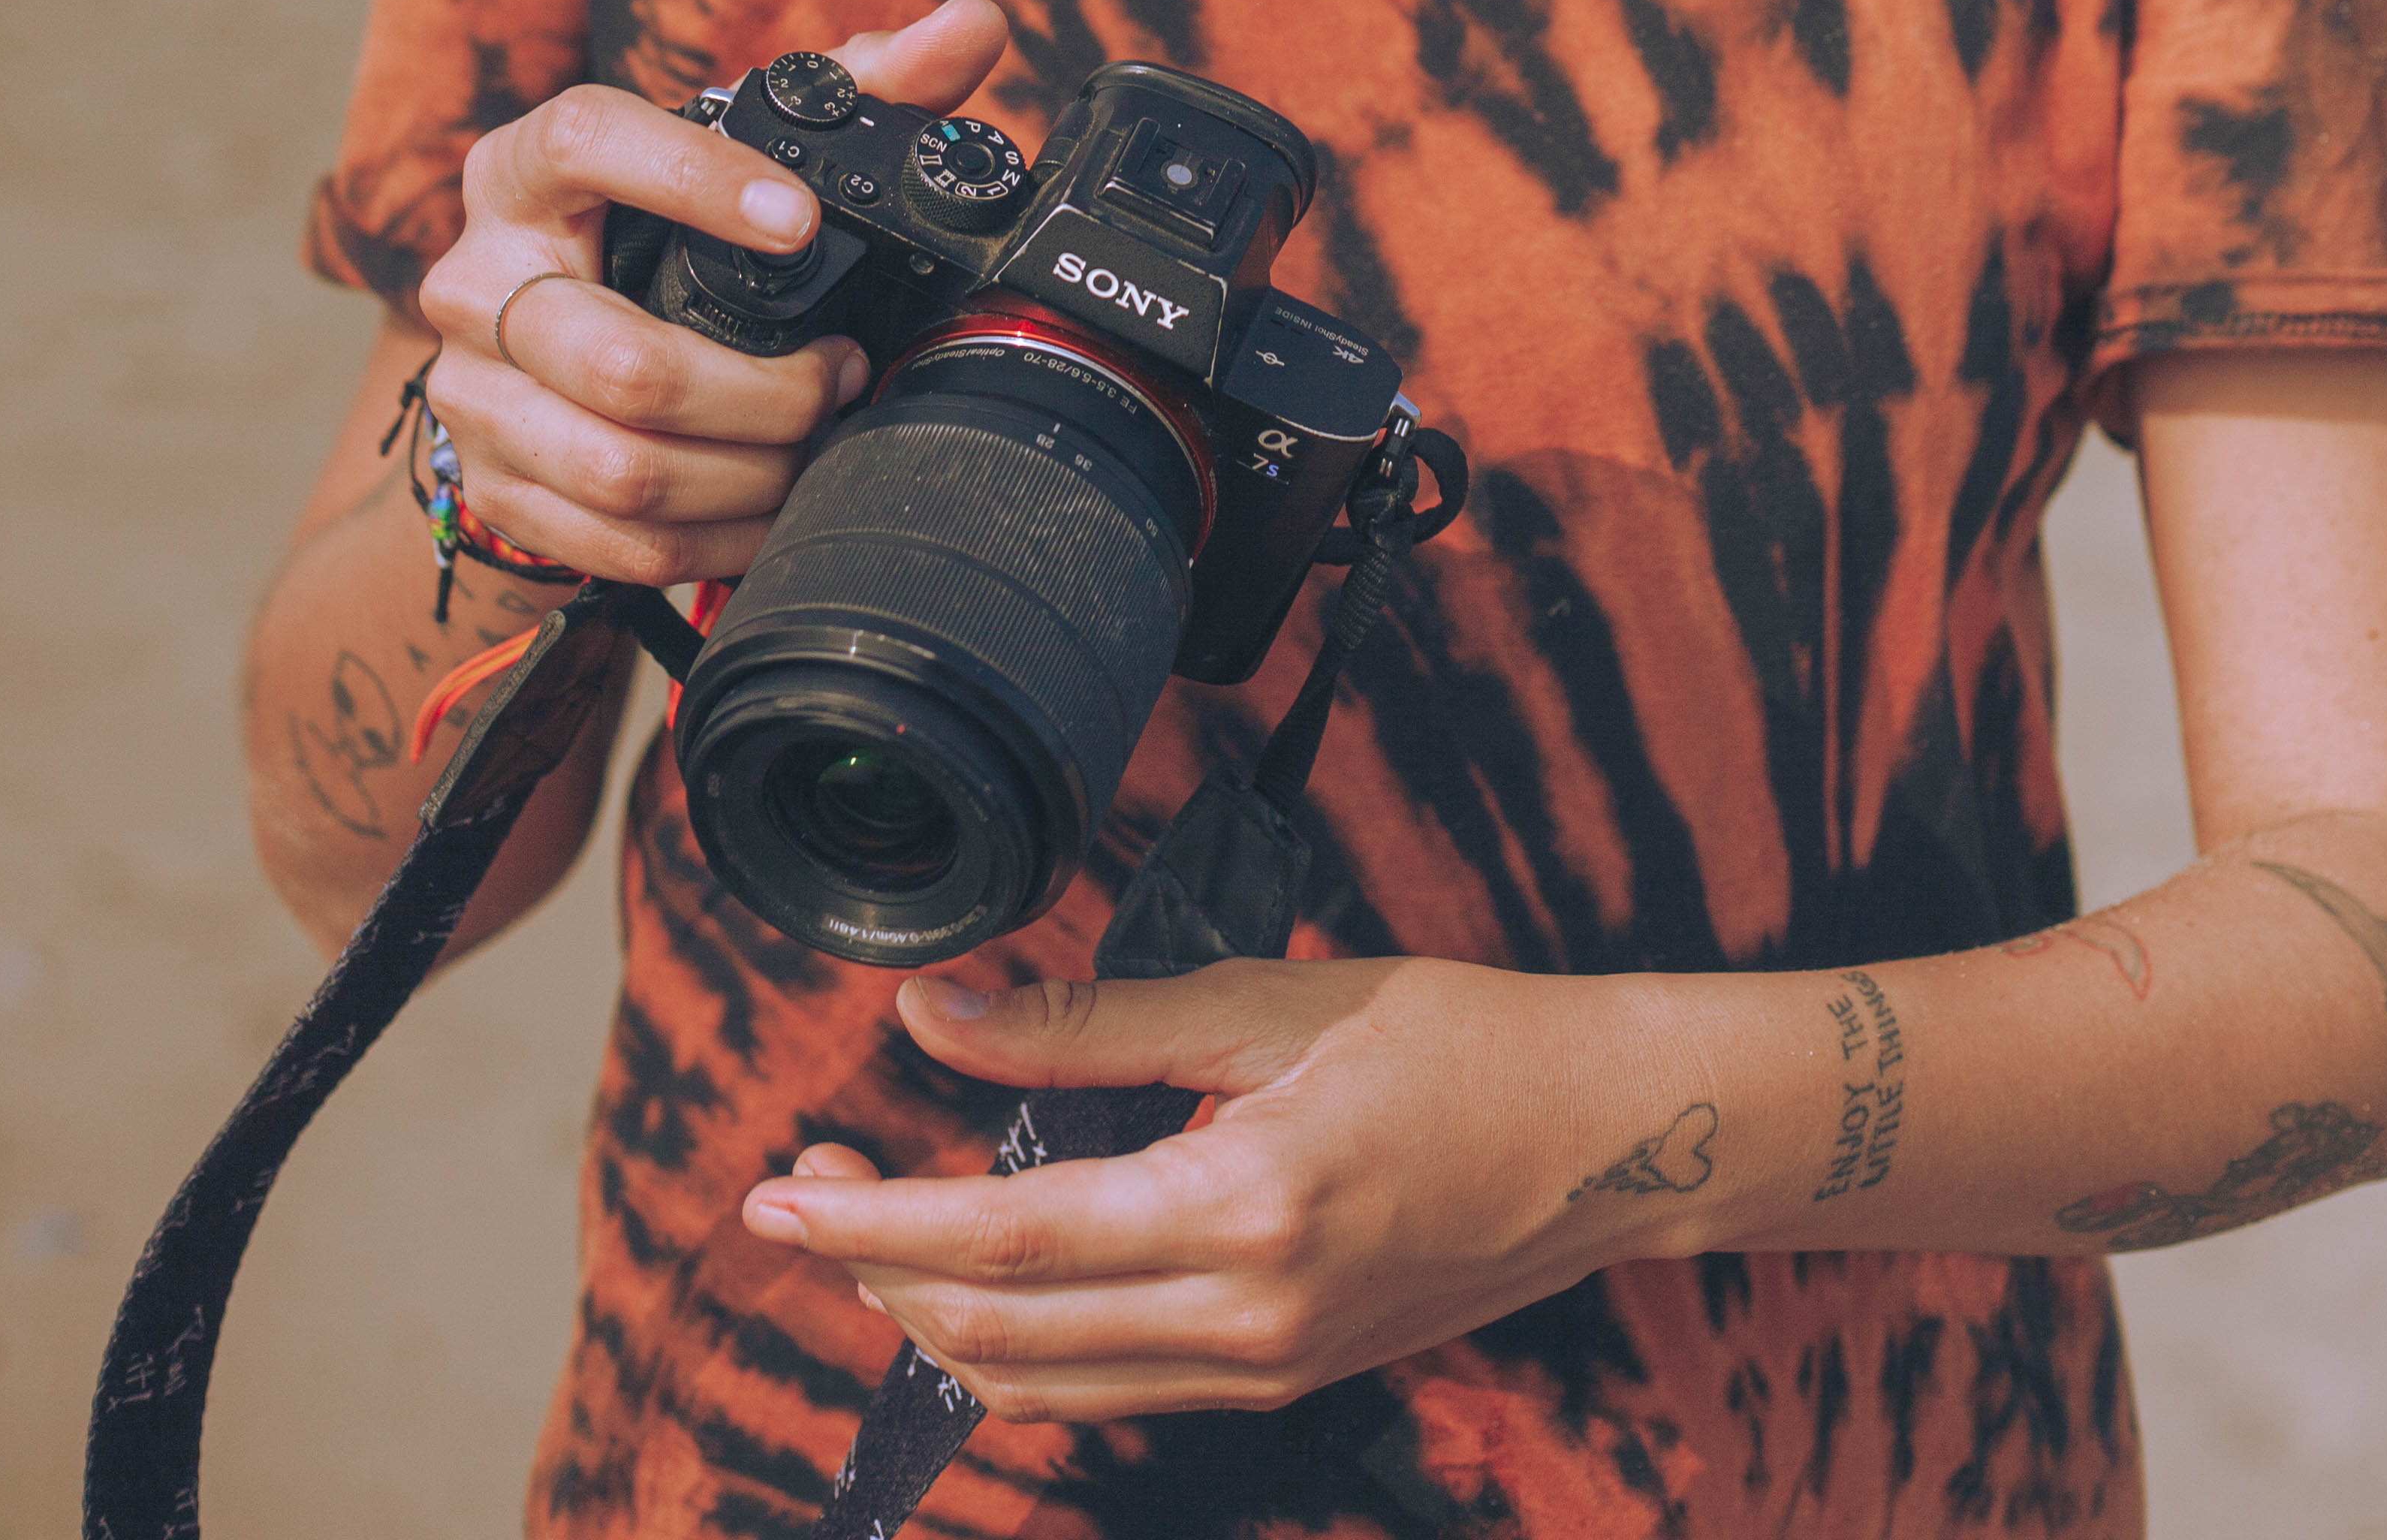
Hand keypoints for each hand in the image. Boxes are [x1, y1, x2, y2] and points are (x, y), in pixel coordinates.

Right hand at [413, 0, 1008, 585]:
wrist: (543, 351)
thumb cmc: (657, 228)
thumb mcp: (740, 149)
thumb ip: (861, 84)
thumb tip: (971, 26)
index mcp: (524, 169)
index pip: (584, 140)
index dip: (695, 179)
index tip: (800, 221)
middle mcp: (479, 278)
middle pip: (622, 360)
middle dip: (769, 389)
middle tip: (842, 370)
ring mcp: (473, 394)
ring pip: (624, 466)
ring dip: (752, 469)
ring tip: (814, 437)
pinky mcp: (495, 489)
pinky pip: (618, 541)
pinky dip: (717, 536)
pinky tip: (770, 503)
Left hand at [742, 956, 1723, 1419]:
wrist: (1604, 1139)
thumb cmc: (1455, 1042)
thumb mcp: (1264, 1001)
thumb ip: (1091, 1021)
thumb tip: (937, 1017)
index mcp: (1241, 1210)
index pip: (1004, 1244)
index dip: (872, 1222)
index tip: (781, 1190)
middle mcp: (1245, 1320)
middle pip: (999, 1335)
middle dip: (873, 1271)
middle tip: (802, 1189)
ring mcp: (1263, 1369)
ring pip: (1042, 1384)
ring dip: (933, 1315)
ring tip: (868, 1226)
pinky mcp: (1277, 1378)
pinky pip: (1108, 1384)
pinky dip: (1019, 1341)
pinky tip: (981, 1271)